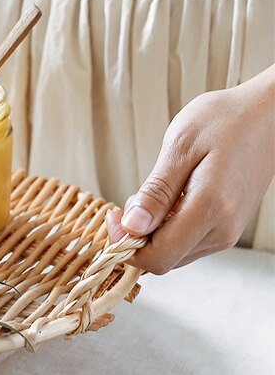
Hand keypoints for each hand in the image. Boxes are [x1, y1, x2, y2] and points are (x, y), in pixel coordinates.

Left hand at [106, 68, 274, 272]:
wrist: (269, 114)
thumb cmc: (225, 121)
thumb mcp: (180, 147)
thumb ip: (156, 192)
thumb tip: (132, 227)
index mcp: (210, 209)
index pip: (157, 258)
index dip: (126, 245)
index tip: (115, 215)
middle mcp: (223, 229)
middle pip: (163, 259)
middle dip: (137, 238)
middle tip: (134, 199)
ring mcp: (228, 232)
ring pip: (174, 253)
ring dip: (153, 233)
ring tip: (156, 193)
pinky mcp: (228, 227)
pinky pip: (188, 241)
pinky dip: (169, 228)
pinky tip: (171, 198)